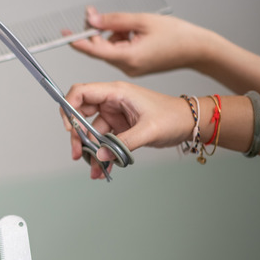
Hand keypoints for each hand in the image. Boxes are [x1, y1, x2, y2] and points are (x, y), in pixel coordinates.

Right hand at [62, 81, 192, 179]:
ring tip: (94, 167)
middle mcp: (112, 102)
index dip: (69, 107)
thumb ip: (122, 143)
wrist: (189, 124)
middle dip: (77, 135)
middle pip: (80, 114)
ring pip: (91, 132)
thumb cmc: (174, 117)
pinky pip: (103, 141)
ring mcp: (114, 115)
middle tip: (78, 154)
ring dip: (90, 150)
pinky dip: (101, 154)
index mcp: (116, 92)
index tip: (70, 128)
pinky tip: (102, 167)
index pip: (81, 92)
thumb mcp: (149, 130)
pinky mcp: (119, 127)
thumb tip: (100, 155)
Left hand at [68, 7, 215, 76]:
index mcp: (128, 57)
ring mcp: (131, 69)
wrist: (199, 50)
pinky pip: (120, 52)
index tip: (64, 34)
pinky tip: (137, 34)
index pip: (95, 50)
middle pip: (101, 48)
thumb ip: (114, 20)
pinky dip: (122, 40)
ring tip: (135, 27)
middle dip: (99, 31)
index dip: (78, 41)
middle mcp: (127, 67)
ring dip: (114, 34)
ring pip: (110, 49)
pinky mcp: (135, 66)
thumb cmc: (178, 35)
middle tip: (98, 14)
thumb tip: (91, 20)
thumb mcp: (143, 21)